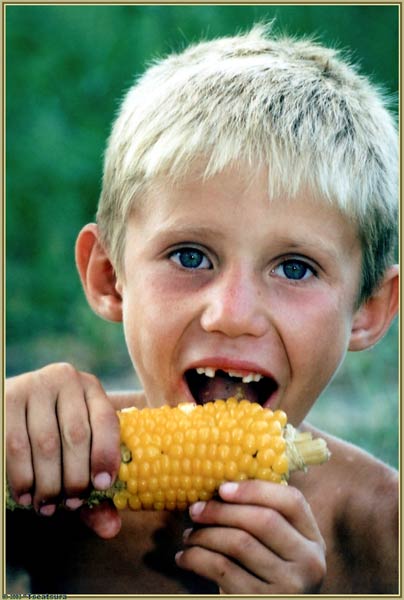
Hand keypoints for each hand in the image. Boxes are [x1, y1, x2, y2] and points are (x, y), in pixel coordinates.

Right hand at [6, 363, 120, 536]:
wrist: (12, 414)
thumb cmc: (53, 438)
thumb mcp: (76, 454)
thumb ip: (94, 489)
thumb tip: (112, 529)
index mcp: (90, 388)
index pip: (106, 419)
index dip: (106, 455)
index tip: (104, 486)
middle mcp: (65, 378)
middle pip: (77, 435)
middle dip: (75, 478)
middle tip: (70, 504)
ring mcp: (34, 385)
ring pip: (46, 444)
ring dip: (48, 483)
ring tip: (48, 507)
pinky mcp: (7, 398)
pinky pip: (15, 445)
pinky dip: (22, 477)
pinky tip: (25, 496)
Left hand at [175, 480, 325, 593]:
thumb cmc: (267, 574)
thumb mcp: (280, 547)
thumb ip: (265, 517)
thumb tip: (222, 485)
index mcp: (314, 540)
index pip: (292, 501)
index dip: (255, 489)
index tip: (222, 488)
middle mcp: (309, 562)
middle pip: (263, 520)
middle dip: (223, 511)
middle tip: (195, 509)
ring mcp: (289, 585)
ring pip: (240, 543)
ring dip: (205, 534)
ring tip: (188, 534)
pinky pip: (224, 570)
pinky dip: (197, 558)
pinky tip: (185, 557)